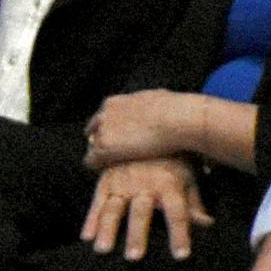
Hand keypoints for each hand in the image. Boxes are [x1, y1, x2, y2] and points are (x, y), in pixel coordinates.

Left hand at [81, 89, 200, 167]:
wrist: (178, 119)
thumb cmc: (177, 110)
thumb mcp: (159, 98)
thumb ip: (149, 104)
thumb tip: (162, 105)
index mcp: (115, 103)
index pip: (102, 118)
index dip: (111, 130)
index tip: (122, 140)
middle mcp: (104, 114)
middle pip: (93, 131)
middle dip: (103, 141)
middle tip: (119, 154)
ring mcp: (103, 130)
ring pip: (93, 147)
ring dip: (103, 155)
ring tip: (119, 165)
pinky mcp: (104, 147)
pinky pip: (91, 161)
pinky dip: (99, 166)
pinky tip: (112, 171)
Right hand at [82, 156, 205, 260]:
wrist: (152, 127)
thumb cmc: (175, 158)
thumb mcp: (189, 177)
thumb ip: (194, 202)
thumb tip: (207, 225)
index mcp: (169, 184)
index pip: (177, 213)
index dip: (179, 234)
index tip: (181, 256)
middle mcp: (144, 184)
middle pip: (141, 213)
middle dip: (137, 235)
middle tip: (134, 258)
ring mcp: (122, 182)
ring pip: (114, 209)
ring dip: (108, 230)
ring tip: (103, 251)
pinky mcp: (106, 180)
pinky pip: (97, 201)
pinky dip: (90, 219)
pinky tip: (86, 237)